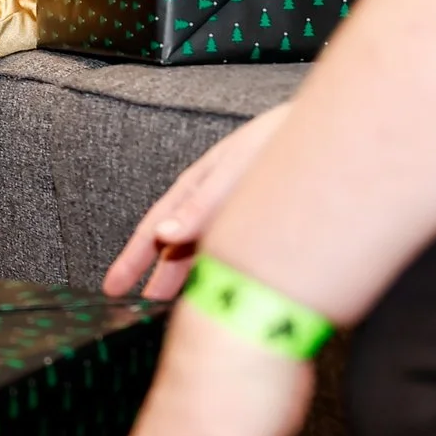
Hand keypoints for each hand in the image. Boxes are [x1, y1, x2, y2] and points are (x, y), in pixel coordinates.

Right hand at [104, 103, 289, 298]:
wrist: (324, 132)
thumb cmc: (275, 141)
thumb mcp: (232, 171)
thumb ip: (200, 205)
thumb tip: (164, 234)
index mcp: (194, 189)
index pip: (153, 231)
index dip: (131, 260)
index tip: (111, 287)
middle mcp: (210, 204)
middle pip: (174, 246)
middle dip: (156, 275)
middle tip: (137, 303)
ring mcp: (232, 213)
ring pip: (200, 251)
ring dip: (186, 277)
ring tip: (171, 303)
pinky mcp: (257, 222)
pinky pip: (228, 252)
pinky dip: (216, 271)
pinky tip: (217, 285)